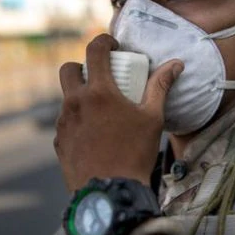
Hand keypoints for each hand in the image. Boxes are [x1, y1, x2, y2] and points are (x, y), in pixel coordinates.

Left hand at [54, 34, 182, 191]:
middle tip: (100, 77)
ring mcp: (63, 123)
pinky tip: (94, 134)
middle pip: (68, 69)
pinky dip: (77, 120)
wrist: (110, 193)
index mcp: (98, 92)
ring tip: (101, 111)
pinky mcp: (59, 141)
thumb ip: (160, 87)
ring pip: (66, 98)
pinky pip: (65, 122)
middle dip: (82, 66)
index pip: (94, 50)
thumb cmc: (135, 154)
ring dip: (80, 96)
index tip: (114, 46)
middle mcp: (74, 103)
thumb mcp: (152, 118)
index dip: (103, 41)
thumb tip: (175, 64)